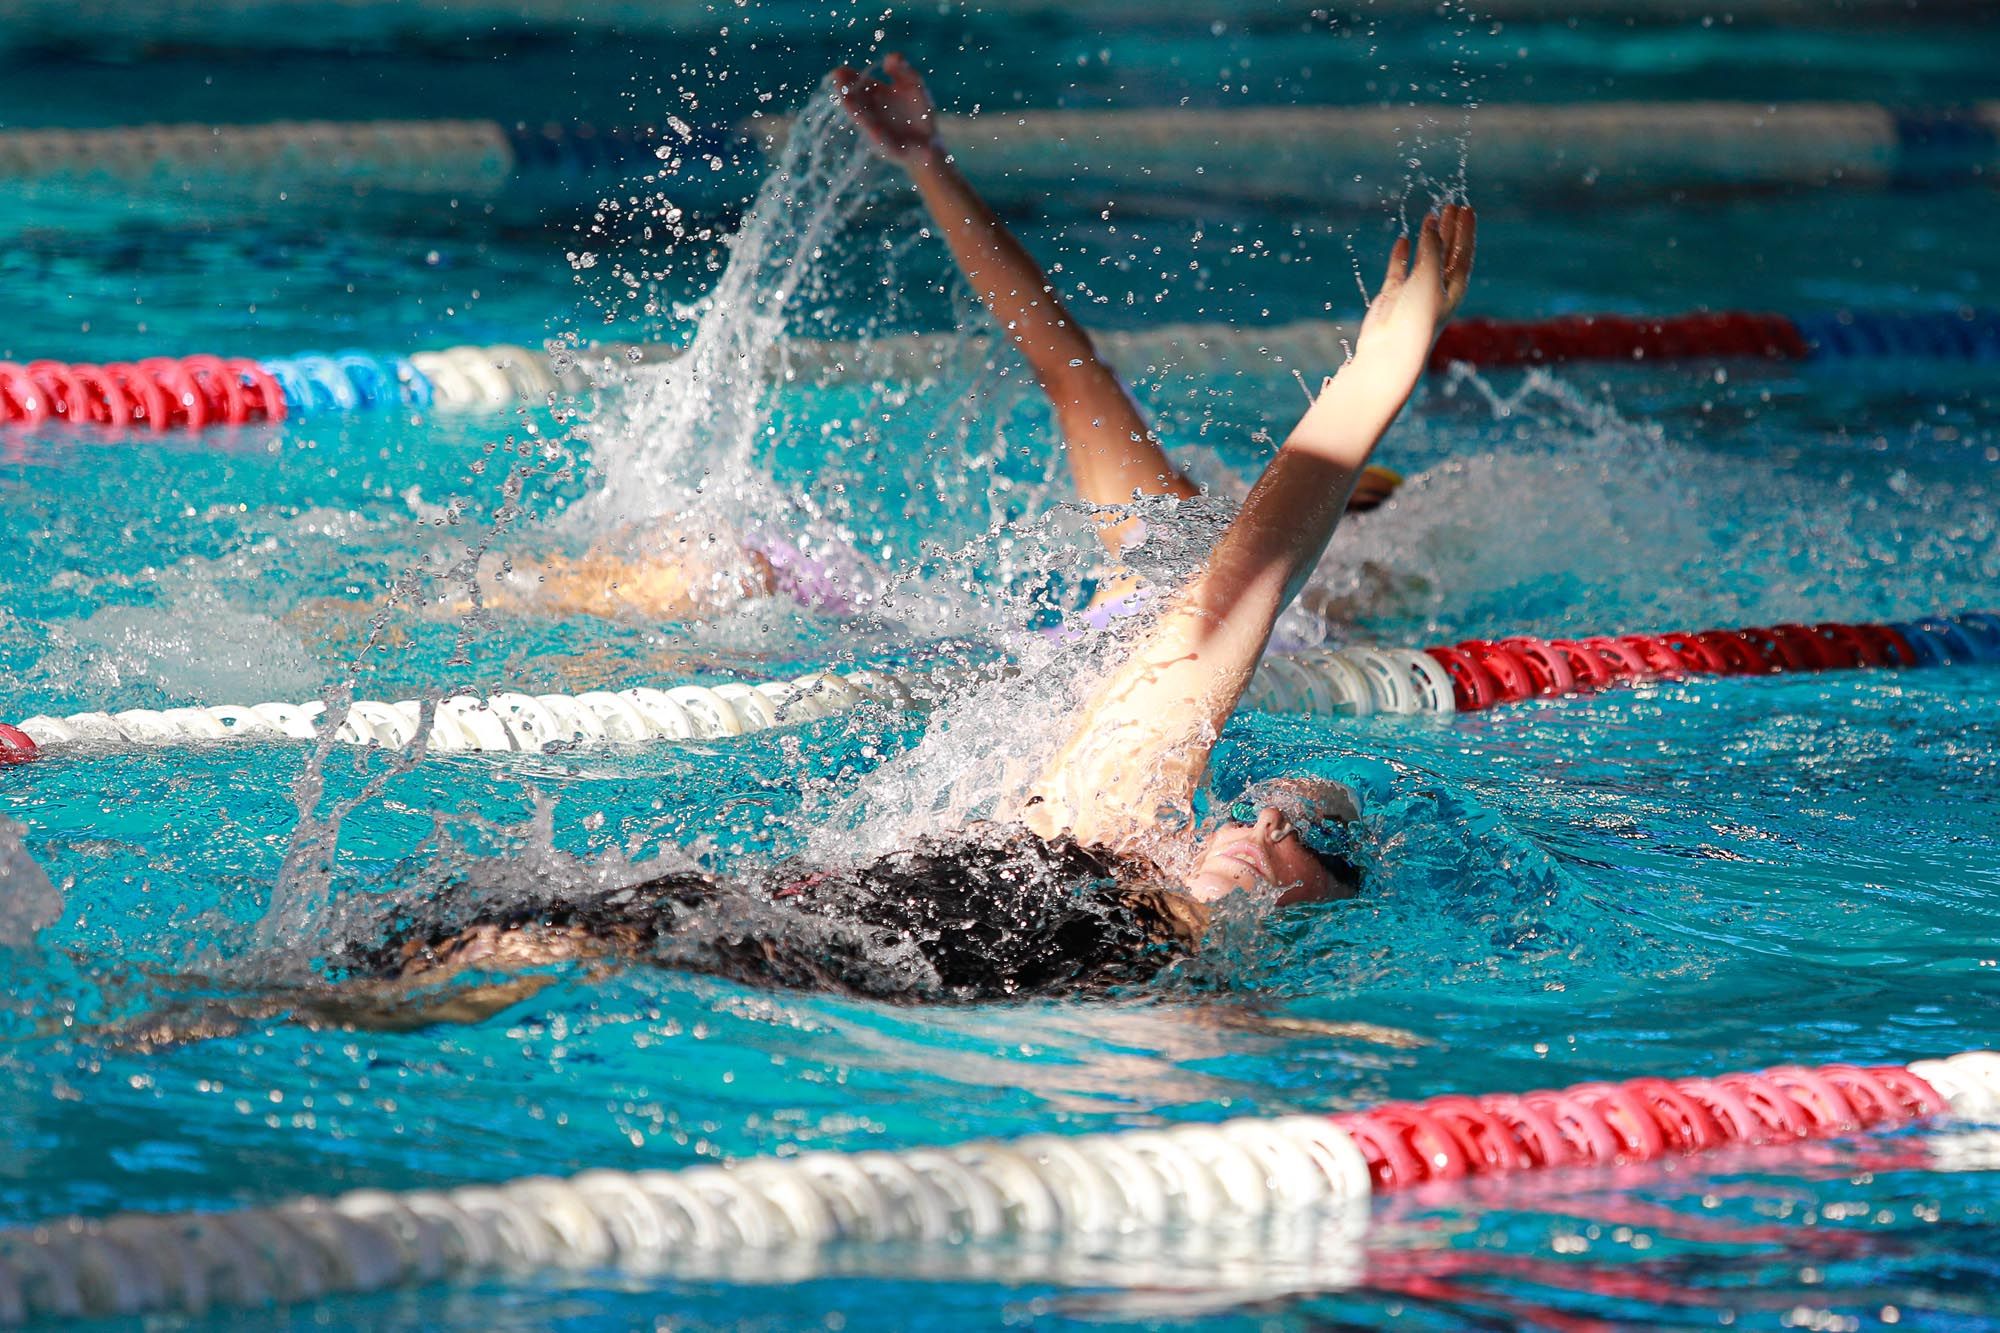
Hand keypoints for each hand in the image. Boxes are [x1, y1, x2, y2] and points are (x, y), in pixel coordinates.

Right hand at [832, 53, 940, 163]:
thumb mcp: (915, 85)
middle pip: (857, 100)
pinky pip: (881, 138)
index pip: (860, 84)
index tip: (840, 71)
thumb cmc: (920, 112)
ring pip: (864, 119)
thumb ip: (904, 70)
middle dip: (846, 91)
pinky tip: (869, 124)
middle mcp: (873, 112)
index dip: (850, 77)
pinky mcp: (889, 147)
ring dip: (854, 109)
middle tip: (837, 79)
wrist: (930, 142)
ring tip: (845, 98)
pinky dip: (875, 132)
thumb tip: (891, 57)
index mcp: (877, 95)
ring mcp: (878, 130)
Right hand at [1347, 204, 1476, 395]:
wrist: (1389, 352)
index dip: (1466, 231)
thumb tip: (1433, 221)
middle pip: (1448, 253)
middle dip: (1450, 229)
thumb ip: (1432, 249)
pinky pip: (1399, 270)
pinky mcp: (1393, 296)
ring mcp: (1414, 292)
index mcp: (1454, 288)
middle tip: (1451, 205)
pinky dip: (1402, 255)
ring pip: (1425, 258)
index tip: (1466, 208)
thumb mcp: (1430, 279)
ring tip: (1430, 214)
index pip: (1463, 253)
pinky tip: (1404, 240)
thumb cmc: (1416, 318)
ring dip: (1428, 237)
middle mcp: (1437, 289)